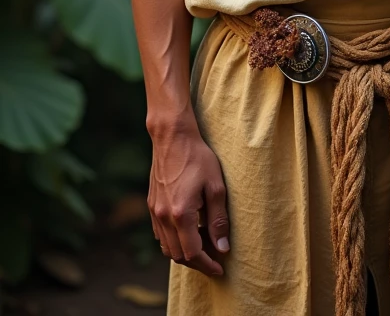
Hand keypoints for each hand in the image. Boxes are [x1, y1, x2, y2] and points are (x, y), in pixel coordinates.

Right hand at [148, 123, 229, 276]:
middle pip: (178, 255)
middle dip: (197, 263)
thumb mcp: (216, 187)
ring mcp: (154, 212)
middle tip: (214, 260)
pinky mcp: (151, 205)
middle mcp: (163, 217)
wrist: (172, 138)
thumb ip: (218, 220)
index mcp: (181, 214)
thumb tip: (222, 247)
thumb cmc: (197, 158)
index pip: (193, 253)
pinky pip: (160, 234)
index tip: (220, 268)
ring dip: (184, 253)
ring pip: (167, 247)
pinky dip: (173, 241)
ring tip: (202, 249)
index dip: (207, 264)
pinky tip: (187, 234)